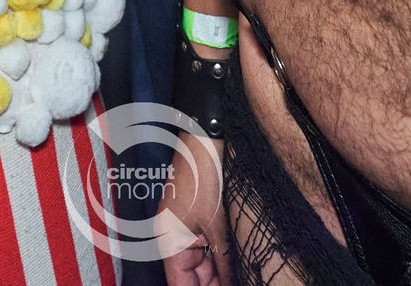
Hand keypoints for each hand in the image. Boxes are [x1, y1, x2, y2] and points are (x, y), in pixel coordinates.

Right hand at [156, 129, 226, 285]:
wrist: (203, 139)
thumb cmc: (203, 174)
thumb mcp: (217, 223)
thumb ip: (224, 260)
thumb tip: (233, 284)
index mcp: (168, 242)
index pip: (179, 285)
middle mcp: (171, 238)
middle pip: (190, 277)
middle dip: (213, 285)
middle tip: (240, 285)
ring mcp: (183, 228)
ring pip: (200, 264)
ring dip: (218, 274)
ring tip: (242, 278)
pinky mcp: (194, 219)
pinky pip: (205, 248)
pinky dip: (219, 259)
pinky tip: (235, 266)